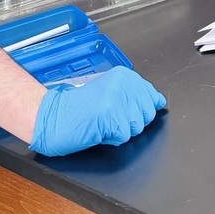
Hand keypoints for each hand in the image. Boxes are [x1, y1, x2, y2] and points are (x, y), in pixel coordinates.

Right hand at [29, 66, 166, 156]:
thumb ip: (135, 95)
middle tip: (108, 116)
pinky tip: (98, 128)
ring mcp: (118, 99)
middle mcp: (123, 83)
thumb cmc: (80, 108)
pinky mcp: (111, 116)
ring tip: (102, 121)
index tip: (121, 109)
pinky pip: (123, 137)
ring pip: (137, 128)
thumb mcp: (110, 92)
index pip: (152, 96)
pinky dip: (111, 138)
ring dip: (120, 131)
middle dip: (130, 122)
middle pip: (147, 115)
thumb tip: (159, 102)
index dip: (138, 110)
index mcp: (124, 75)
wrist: (55, 116)